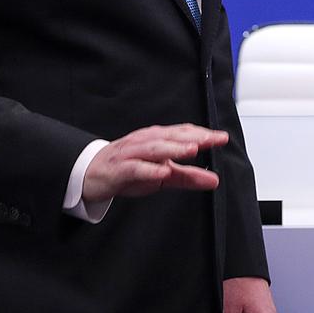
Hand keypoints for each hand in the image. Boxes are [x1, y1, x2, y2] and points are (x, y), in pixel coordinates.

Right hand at [81, 124, 225, 200]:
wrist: (91, 174)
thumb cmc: (129, 170)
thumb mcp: (162, 174)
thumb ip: (188, 176)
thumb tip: (214, 180)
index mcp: (157, 139)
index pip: (182, 133)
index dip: (202, 134)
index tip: (222, 138)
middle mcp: (145, 142)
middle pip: (171, 137)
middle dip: (193, 137)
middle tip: (213, 140)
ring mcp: (131, 153)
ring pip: (155, 148)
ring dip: (174, 148)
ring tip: (192, 150)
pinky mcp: (119, 169)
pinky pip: (135, 168)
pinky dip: (149, 169)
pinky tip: (163, 172)